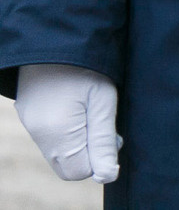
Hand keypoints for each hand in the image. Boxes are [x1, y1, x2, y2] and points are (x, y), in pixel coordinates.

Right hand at [14, 64, 119, 183]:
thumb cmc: (87, 67)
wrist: (58, 36)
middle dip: (89, 154)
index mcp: (57, 134)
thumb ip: (103, 140)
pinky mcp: (30, 115)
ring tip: (93, 113)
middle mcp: (39, 135)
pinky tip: (78, 108)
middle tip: (106, 126)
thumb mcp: (104, 101)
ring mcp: (31, 125)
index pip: (80, 171)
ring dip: (79, 142)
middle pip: (67, 166)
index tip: (113, 136)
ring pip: (59, 152)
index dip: (100, 159)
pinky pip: (50, 138)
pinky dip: (67, 132)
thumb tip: (107, 176)